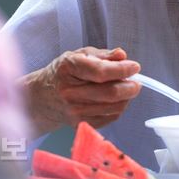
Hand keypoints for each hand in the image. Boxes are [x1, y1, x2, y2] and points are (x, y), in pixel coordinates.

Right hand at [21, 47, 140, 135]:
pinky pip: (110, 117)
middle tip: (136, 82)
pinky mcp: (80, 124)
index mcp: (69, 68)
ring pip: (113, 107)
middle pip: (110, 93)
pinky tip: (116, 100)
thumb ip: (103, 55)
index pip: (101, 72)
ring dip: (126, 98)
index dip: (122, 70)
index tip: (134, 67)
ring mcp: (74, 110)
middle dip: (130, 87)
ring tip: (126, 89)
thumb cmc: (63, 73)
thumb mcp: (79, 55)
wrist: (42, 98)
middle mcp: (70, 92)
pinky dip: (119, 108)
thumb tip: (122, 55)